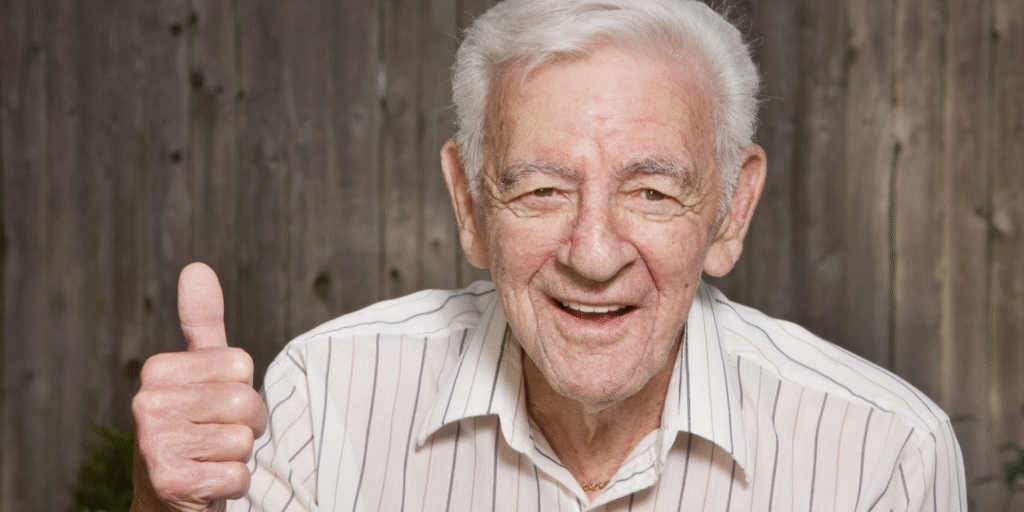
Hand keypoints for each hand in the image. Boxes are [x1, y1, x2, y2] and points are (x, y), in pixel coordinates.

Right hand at [131, 263, 267, 510]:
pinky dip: (234, 484)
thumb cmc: (195, 430)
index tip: (217, 407)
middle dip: (247, 424)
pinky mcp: (170, 482)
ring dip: (239, 456)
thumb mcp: (201, 373)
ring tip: (211, 459)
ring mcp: (154, 445)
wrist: (171, 500)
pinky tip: (207, 483)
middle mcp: (147, 405)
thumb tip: (197, 267)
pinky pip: (238, 475)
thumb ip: (202, 324)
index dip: (243, 388)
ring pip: (243, 440)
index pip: (240, 363)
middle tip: (220, 437)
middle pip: (244, 400)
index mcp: (156, 371)